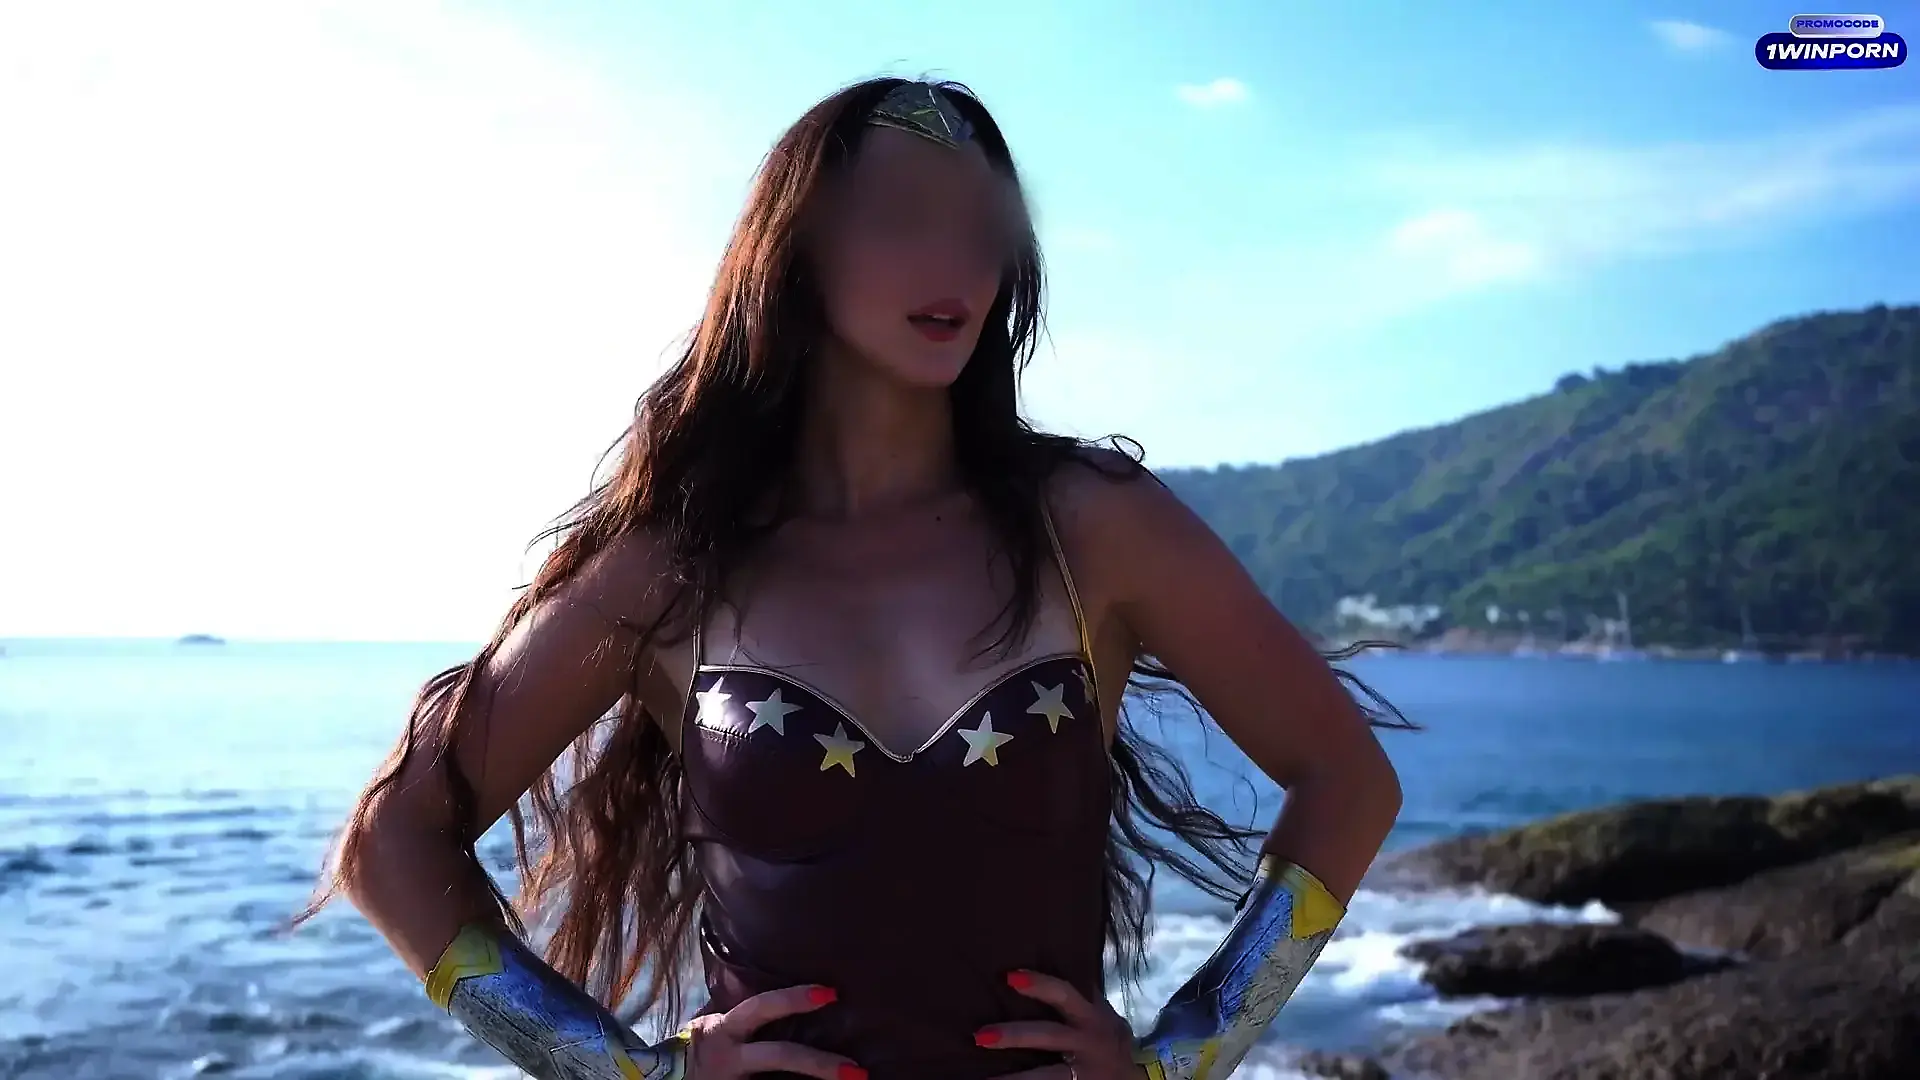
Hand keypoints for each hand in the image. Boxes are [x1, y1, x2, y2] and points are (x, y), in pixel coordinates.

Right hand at [680, 984, 864, 1079]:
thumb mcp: (709, 1023)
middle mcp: (729, 1056)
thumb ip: (733, 1005)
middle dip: (818, 1063)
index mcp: (724, 1028)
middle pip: (779, 1056)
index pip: (762, 1008)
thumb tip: (749, 974)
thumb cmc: (695, 1047)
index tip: (830, 993)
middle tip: (856, 1069)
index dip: (794, 999)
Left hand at [974, 969, 1148, 1079]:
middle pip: (1047, 1035)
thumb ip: (1077, 995)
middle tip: (980, 1035)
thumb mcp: (1100, 1013)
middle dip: (1014, 1035)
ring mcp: (1082, 1071)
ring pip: (1045, 1075)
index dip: (1038, 985)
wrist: (1136, 1079)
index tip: (1009, 977)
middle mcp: (1086, 1041)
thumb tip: (1041, 961)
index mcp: (1089, 1015)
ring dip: (1013, 1079)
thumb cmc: (1106, 1037)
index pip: (1064, 993)